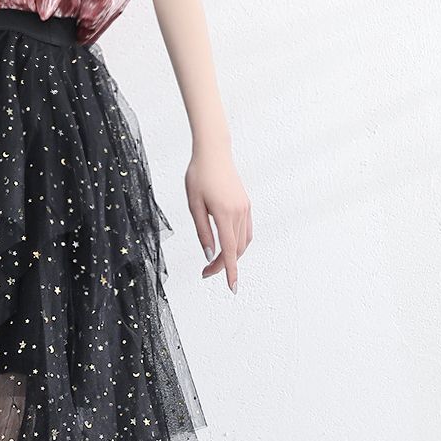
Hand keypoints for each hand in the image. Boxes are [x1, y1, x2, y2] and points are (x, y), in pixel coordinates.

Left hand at [185, 139, 251, 293]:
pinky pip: (246, 231)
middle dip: (223, 265)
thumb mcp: (194, 205)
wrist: (213, 152)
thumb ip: (202, 231)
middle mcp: (239, 212)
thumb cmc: (198, 176)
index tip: (232, 288)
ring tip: (214, 262)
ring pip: (243, 242)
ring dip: (232, 255)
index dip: (229, 271)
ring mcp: (245, 208)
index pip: (229, 250)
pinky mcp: (246, 204)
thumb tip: (208, 254)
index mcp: (225, 214)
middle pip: (236, 249)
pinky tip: (228, 247)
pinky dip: (239, 243)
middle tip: (205, 272)